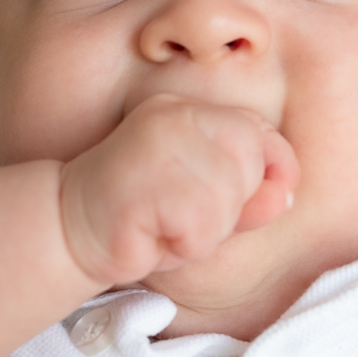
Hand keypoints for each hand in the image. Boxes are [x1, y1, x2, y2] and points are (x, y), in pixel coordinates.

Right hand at [59, 94, 298, 286]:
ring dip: (205, 232)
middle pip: (249, 166)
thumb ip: (249, 198)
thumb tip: (288, 194)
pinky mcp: (144, 178)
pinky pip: (199, 225)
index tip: (266, 198)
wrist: (69, 229)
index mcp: (191, 112)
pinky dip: (185, 244)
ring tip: (167, 227)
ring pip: (226, 199)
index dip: (275, 170)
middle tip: (186, 218)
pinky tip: (154, 235)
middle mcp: (176, 116)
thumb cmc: (143, 218)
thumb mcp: (206, 206)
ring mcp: (158, 142)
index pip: (261, 134)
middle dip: (230, 208)